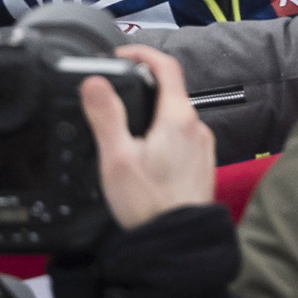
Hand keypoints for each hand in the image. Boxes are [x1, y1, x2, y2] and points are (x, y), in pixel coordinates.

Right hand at [79, 45, 216, 231]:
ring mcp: (202, 146)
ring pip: (175, 117)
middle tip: (114, 95)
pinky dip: (163, 135)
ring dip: (152, 114)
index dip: (142, 53)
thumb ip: (106, 116)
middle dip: (142, 87)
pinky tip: (145, 156)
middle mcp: (196, 126)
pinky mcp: (202, 165)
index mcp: (177, 117)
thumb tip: (95, 80)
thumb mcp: (117, 158)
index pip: (166, 66)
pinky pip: (182, 138)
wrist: (177, 244)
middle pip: (170, 91)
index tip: (121, 55)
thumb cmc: (148, 204)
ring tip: (124, 130)